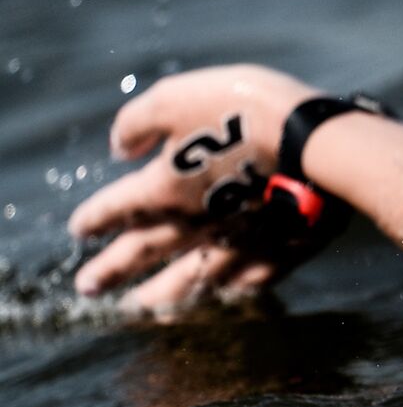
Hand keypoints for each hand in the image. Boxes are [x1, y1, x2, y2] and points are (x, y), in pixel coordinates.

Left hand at [68, 64, 321, 310]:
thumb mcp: (177, 97)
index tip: (78, 231)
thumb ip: (138, 122)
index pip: (117, 208)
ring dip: (162, 295)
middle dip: (112, 270)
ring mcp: (236, 246)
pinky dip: (227, 291)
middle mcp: (191, 226)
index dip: (95, 218)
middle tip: (88, 289)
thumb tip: (119, 148)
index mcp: (162, 189)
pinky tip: (222, 295)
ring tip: (144, 309)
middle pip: (142, 252)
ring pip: (189, 279)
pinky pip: (245, 281)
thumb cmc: (246, 113)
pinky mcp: (277, 253)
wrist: (321, 147)